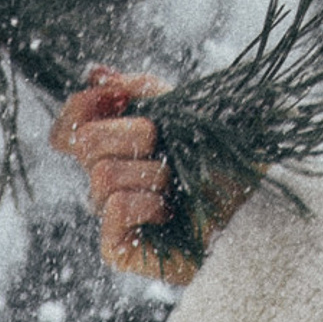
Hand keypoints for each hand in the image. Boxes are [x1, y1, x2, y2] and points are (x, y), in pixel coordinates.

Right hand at [50, 67, 253, 286]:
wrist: (253, 210)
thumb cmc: (225, 162)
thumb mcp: (185, 110)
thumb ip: (142, 90)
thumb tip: (95, 74)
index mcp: (117, 147)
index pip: (69, 126)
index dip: (81, 107)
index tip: (119, 97)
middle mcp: (108, 180)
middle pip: (84, 142)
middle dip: (129, 133)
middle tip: (161, 143)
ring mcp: (109, 215)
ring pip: (102, 175)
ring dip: (149, 172)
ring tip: (175, 185)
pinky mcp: (116, 248)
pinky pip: (115, 208)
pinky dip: (146, 203)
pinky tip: (167, 213)